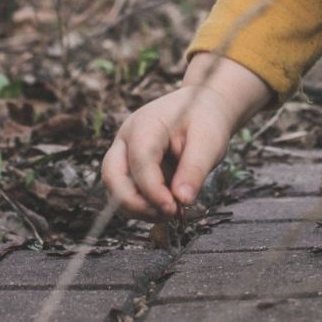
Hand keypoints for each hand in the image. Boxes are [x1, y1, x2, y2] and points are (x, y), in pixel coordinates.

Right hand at [101, 55, 270, 218]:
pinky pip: (127, 192)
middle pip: (112, 176)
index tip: (173, 208)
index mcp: (145, 124)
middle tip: (167, 214)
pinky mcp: (129, 167)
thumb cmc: (206, 120)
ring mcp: (125, 152)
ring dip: (139, 208)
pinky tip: (169, 208)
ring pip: (115, 189)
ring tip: (172, 212)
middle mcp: (127, 138)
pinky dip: (144, 206)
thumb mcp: (209, 141)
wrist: (202, 107)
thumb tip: (182, 200)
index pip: (139, 161)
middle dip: (134, 203)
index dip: (153, 190)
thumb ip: (194, 169)